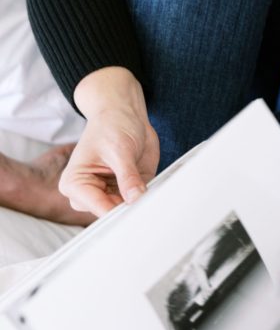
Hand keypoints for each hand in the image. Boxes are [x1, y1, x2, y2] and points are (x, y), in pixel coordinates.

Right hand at [60, 67, 159, 217]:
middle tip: (151, 204)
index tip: (140, 212)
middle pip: (111, 214)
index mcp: (75, 183)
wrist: (123, 115)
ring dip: (141, 205)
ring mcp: (107, 193)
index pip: (98, 208)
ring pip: (125, 211)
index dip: (120, 212)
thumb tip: (135, 199)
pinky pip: (137, 203)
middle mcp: (88, 192)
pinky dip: (148, 199)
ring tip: (154, 195)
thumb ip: (128, 177)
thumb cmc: (112, 126)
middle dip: (131, 210)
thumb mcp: (121, 150)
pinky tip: (155, 192)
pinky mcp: (124, 190)